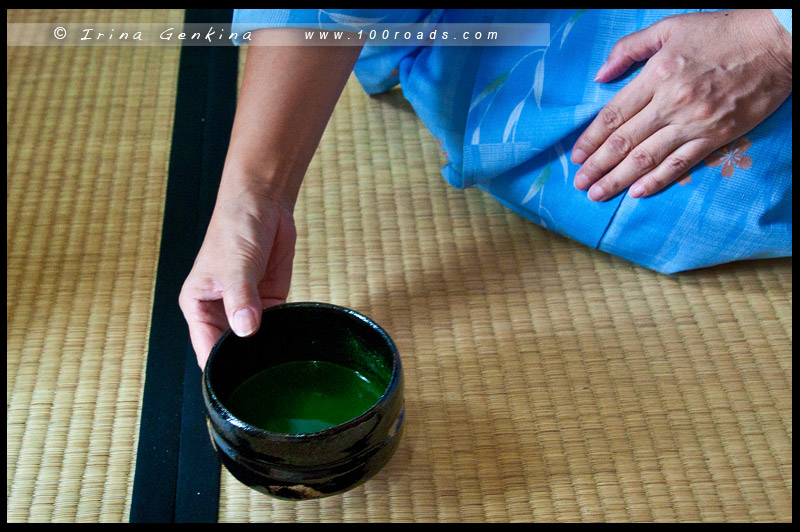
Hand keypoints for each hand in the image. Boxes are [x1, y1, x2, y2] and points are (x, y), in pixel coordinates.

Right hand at [179, 189, 295, 367]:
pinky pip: (275, 327)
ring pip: (254, 342)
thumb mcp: (236, 263)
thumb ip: (241, 297)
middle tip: (263, 379)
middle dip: (245, 364)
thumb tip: (245, 329)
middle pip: (230, 351)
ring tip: (279, 365)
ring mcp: (246, 309)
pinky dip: (282, 334)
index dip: (220, 367)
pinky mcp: (270, 302)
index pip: (205, 349)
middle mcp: (220, 312)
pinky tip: (291, 343)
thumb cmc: (235, 228)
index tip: (238, 383)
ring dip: (265, 350)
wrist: (263, 204)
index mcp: (198, 306)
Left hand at [572, 9, 791, 200]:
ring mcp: (694, 122)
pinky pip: (680, 163)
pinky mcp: (716, 136)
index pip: (613, 115)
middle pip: (624, 142)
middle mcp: (671, 103)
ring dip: (618, 179)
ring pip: (647, 158)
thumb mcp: (669, 27)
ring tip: (598, 193)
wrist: (776, 43)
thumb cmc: (721, 32)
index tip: (575, 157)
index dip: (590, 139)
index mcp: (656, 76)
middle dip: (597, 166)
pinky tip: (636, 192)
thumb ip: (629, 49)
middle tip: (578, 184)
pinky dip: (657, 180)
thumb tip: (600, 75)